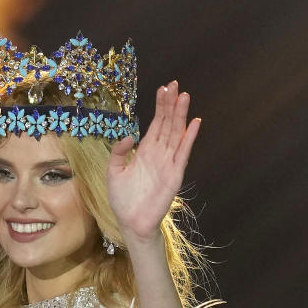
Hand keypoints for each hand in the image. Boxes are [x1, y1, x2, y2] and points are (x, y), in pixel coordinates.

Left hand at [105, 80, 200, 243]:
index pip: (155, 124)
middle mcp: (159, 154)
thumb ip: (118, 153)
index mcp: (145, 152)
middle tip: (175, 85)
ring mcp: (168, 163)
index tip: (163, 89)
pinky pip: (183, 154)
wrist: (131, 222)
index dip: (160, 107)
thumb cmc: (123, 200)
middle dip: (171, 105)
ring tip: (185, 97)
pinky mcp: (174, 175)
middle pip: (167, 124)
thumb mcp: (114, 172)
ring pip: (176, 134)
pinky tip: (194, 123)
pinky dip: (189, 139)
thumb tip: (129, 136)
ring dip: (181, 116)